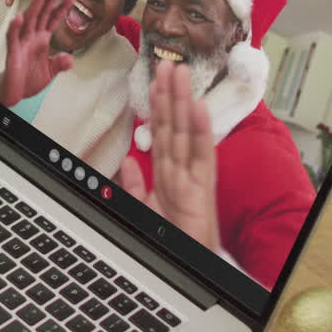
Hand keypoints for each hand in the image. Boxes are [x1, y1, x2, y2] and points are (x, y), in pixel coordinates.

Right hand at [0, 0, 73, 105]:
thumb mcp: (50, 72)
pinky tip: (19, 17)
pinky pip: (13, 38)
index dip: (62, 6)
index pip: (53, 18)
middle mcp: (32, 37)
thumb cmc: (28, 79)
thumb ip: (60, 64)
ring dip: (36, 1)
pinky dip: (15, 27)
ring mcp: (22, 43)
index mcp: (41, 39)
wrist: (13, 92)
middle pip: (42, 11)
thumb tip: (70, 59)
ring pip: (30, 18)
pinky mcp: (13, 52)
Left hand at [118, 60, 219, 250]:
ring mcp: (193, 177)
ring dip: (182, 101)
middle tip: (167, 63)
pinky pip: (201, 155)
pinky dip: (199, 130)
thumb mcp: (147, 209)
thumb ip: (138, 186)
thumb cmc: (175, 239)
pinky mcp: (202, 189)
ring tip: (180, 73)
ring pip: (185, 132)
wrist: (190, 268)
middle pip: (173, 125)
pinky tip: (197, 108)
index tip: (153, 80)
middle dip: (169, 94)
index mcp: (168, 173)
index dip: (156, 107)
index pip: (160, 132)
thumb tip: (129, 162)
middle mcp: (181, 170)